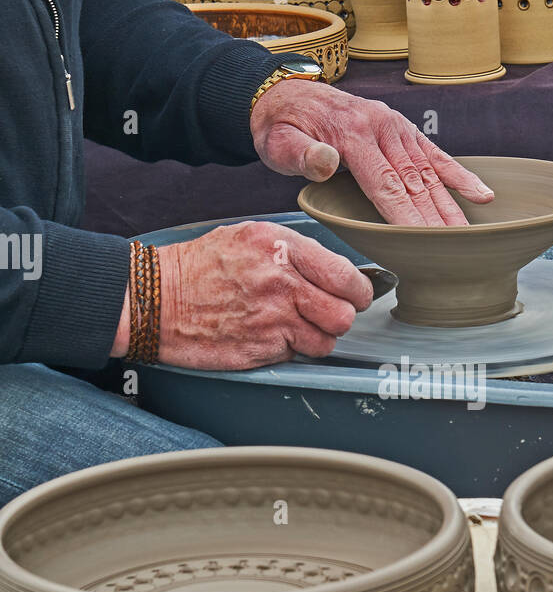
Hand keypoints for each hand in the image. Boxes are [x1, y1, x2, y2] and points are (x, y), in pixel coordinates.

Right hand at [111, 222, 372, 368]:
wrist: (155, 299)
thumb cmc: (200, 267)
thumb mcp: (248, 236)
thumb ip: (293, 250)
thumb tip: (335, 270)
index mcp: (281, 247)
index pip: (346, 275)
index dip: (357, 291)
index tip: (354, 295)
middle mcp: (281, 282)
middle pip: (344, 314)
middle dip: (339, 317)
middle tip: (324, 315)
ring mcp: (272, 318)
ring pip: (326, 340)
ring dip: (315, 337)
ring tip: (293, 326)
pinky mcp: (260, 348)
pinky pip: (296, 355)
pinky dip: (289, 350)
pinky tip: (268, 336)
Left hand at [250, 80, 494, 227]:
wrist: (285, 96)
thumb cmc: (282, 128)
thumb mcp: (279, 143)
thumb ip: (302, 155)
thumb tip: (326, 161)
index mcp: (354, 135)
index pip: (386, 185)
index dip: (406, 216)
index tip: (422, 242)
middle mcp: (382, 128)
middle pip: (414, 182)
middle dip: (435, 218)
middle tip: (455, 249)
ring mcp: (396, 127)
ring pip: (429, 172)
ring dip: (450, 205)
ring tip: (467, 234)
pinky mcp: (403, 130)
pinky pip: (435, 155)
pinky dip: (459, 175)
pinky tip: (482, 194)